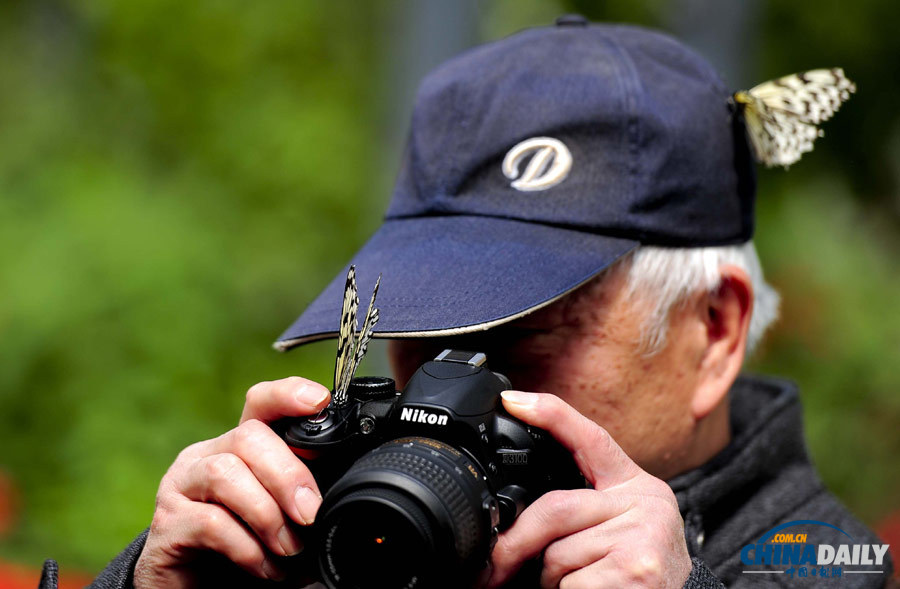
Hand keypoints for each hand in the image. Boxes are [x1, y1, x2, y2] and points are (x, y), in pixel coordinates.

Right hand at [133, 377, 330, 587]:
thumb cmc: (246, 552)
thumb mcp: (284, 519)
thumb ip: (306, 499)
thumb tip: (344, 496)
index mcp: (241, 448)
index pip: (261, 404)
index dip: (287, 394)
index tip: (319, 400)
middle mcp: (208, 456)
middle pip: (248, 436)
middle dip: (288, 474)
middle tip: (310, 514)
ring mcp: (182, 486)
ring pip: (225, 472)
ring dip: (267, 513)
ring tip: (289, 549)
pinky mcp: (167, 524)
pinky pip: (209, 522)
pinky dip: (246, 546)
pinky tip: (266, 567)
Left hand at [487, 391, 691, 588]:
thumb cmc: (641, 572)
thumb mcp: (619, 527)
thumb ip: (581, 508)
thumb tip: (513, 518)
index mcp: (634, 485)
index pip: (591, 438)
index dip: (550, 414)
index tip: (512, 401)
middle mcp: (646, 502)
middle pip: (556, 507)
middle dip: (517, 542)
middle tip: (495, 566)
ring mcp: (643, 535)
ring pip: (557, 553)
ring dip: (550, 578)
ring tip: (573, 584)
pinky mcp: (636, 570)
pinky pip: (571, 582)